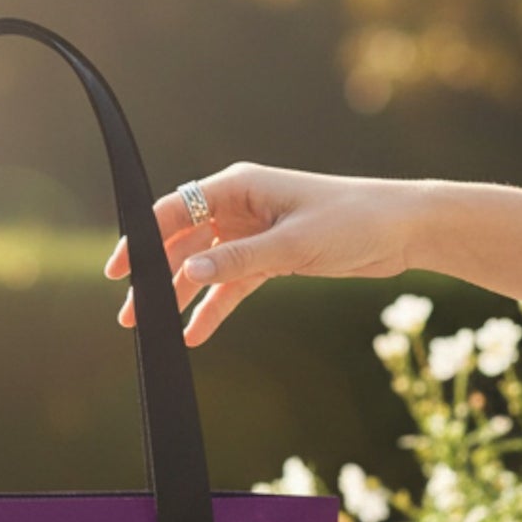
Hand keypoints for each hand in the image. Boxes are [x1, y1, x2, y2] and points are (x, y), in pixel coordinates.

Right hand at [104, 165, 412, 345]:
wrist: (403, 229)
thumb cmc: (353, 221)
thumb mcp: (292, 244)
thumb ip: (239, 260)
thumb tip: (188, 275)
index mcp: (240, 187)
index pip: (176, 210)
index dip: (142, 240)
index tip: (118, 271)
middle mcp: (242, 206)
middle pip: (184, 243)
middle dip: (155, 278)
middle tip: (131, 316)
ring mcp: (255, 232)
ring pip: (205, 268)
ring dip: (180, 297)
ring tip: (156, 332)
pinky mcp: (273, 256)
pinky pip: (233, 285)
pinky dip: (214, 308)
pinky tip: (196, 334)